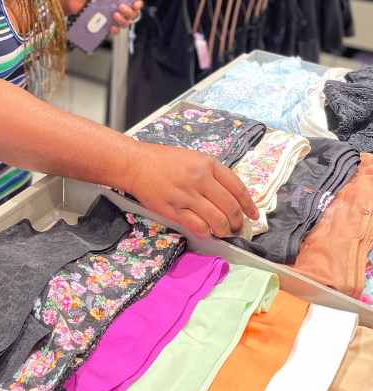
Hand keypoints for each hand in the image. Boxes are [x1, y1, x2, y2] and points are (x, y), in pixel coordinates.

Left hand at [53, 0, 142, 35]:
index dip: (137, 3)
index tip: (135, 3)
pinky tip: (111, 27)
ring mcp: (109, 15)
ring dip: (123, 21)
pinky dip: (114, 30)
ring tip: (115, 15)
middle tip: (121, 7)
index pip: (133, 0)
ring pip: (124, 23)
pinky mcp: (102, 24)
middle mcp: (115, 5)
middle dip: (130, 12)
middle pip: (131, 13)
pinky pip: (112, 30)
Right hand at [125, 143, 258, 238]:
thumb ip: (211, 174)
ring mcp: (186, 195)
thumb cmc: (164, 160)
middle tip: (236, 227)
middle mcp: (200, 179)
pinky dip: (206, 232)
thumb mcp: (193, 158)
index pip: (237, 187)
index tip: (253, 215)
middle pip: (230, 207)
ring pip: (217, 220)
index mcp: (207, 164)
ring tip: (222, 231)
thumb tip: (230, 196)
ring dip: (224, 230)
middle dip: (237, 222)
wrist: (136, 164)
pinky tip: (205, 231)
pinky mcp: (173, 209)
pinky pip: (197, 226)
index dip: (249, 205)